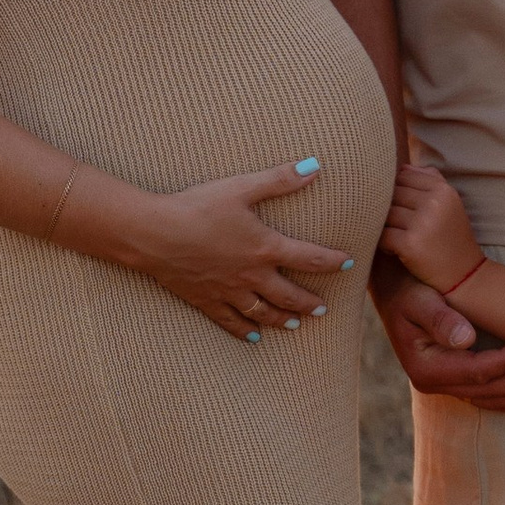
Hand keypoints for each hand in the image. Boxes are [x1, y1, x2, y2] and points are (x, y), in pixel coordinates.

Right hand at [110, 159, 351, 337]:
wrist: (155, 234)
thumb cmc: (198, 206)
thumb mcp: (241, 187)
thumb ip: (280, 179)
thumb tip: (315, 166)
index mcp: (265, 248)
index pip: (310, 258)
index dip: (333, 262)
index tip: (349, 263)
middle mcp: (252, 276)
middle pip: (290, 295)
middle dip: (310, 302)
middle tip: (324, 309)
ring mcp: (229, 292)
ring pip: (263, 313)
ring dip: (282, 319)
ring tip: (296, 325)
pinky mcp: (206, 300)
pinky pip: (230, 322)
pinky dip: (244, 332)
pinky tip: (254, 339)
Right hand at [371, 262, 504, 410]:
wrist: (393, 290)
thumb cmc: (408, 289)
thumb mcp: (419, 299)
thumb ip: (441, 319)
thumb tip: (466, 340)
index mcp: (425, 366)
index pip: (476, 371)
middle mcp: (431, 383)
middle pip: (486, 390)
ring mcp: (440, 385)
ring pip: (487, 397)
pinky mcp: (448, 380)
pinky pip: (481, 395)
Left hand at [385, 158, 483, 291]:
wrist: (465, 275)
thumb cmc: (452, 237)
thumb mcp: (450, 204)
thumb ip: (430, 180)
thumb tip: (401, 166)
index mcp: (444, 190)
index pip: (404, 176)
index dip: (396, 190)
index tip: (400, 205)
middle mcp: (434, 203)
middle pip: (392, 193)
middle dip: (388, 207)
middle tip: (394, 223)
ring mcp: (422, 223)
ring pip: (385, 213)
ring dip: (384, 225)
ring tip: (393, 236)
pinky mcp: (410, 244)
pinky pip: (383, 235)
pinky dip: (383, 243)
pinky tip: (392, 249)